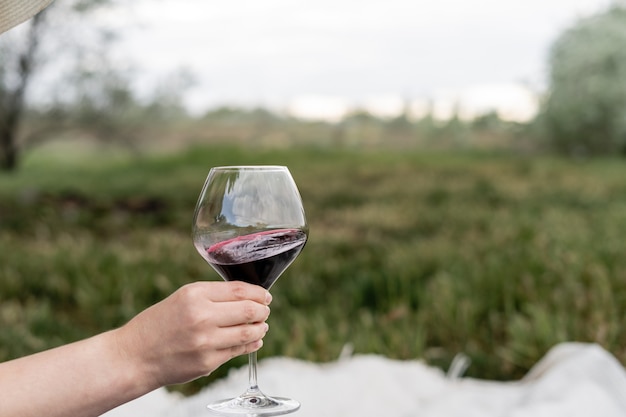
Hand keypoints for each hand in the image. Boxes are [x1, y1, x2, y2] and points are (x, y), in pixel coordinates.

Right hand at [114, 281, 271, 387]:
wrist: (135, 356)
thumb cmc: (159, 323)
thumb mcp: (183, 298)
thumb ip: (214, 295)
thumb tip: (249, 297)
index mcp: (195, 295)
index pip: (241, 290)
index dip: (259, 293)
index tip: (265, 295)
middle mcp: (202, 317)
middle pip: (249, 311)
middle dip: (263, 310)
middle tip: (265, 311)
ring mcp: (206, 342)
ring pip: (249, 333)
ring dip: (260, 328)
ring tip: (261, 326)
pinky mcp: (208, 362)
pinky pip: (238, 351)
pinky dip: (250, 344)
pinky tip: (252, 340)